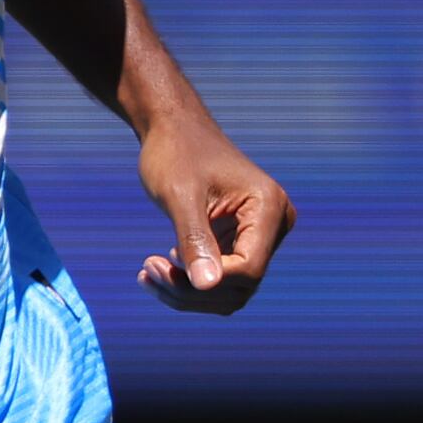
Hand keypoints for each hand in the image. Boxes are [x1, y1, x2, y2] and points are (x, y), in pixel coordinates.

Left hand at [133, 111, 292, 313]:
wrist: (173, 130)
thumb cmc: (176, 153)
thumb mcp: (180, 196)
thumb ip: (195, 239)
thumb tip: (207, 286)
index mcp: (269, 207)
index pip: (248, 269)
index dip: (207, 281)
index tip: (160, 264)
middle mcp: (274, 224)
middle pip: (239, 286)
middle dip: (191, 290)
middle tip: (148, 269)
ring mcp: (261, 236)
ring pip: (229, 291)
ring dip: (187, 292)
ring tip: (148, 272)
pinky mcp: (242, 243)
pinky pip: (220, 280)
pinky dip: (188, 284)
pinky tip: (157, 270)